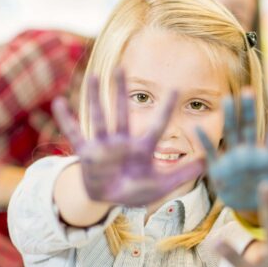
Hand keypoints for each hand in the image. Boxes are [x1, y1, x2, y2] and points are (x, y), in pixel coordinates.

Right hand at [52, 70, 203, 206]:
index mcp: (142, 148)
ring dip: (96, 98)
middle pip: (122, 112)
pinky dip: (66, 119)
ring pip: (99, 118)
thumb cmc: (137, 190)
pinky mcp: (87, 154)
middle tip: (121, 67)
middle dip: (121, 90)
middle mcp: (122, 141)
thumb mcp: (162, 185)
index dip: (166, 108)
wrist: (111, 199)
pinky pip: (75, 134)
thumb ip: (183, 174)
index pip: (157, 125)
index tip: (176, 88)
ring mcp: (104, 146)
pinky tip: (59, 102)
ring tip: (95, 76)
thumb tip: (208, 162)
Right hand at [198, 92, 267, 210]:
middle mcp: (250, 152)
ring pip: (231, 133)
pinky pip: (211, 152)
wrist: (249, 206)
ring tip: (228, 100)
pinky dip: (205, 141)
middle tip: (248, 91)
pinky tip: (198, 128)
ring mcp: (233, 158)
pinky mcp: (219, 168)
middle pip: (249, 128)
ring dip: (229, 117)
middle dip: (249, 110)